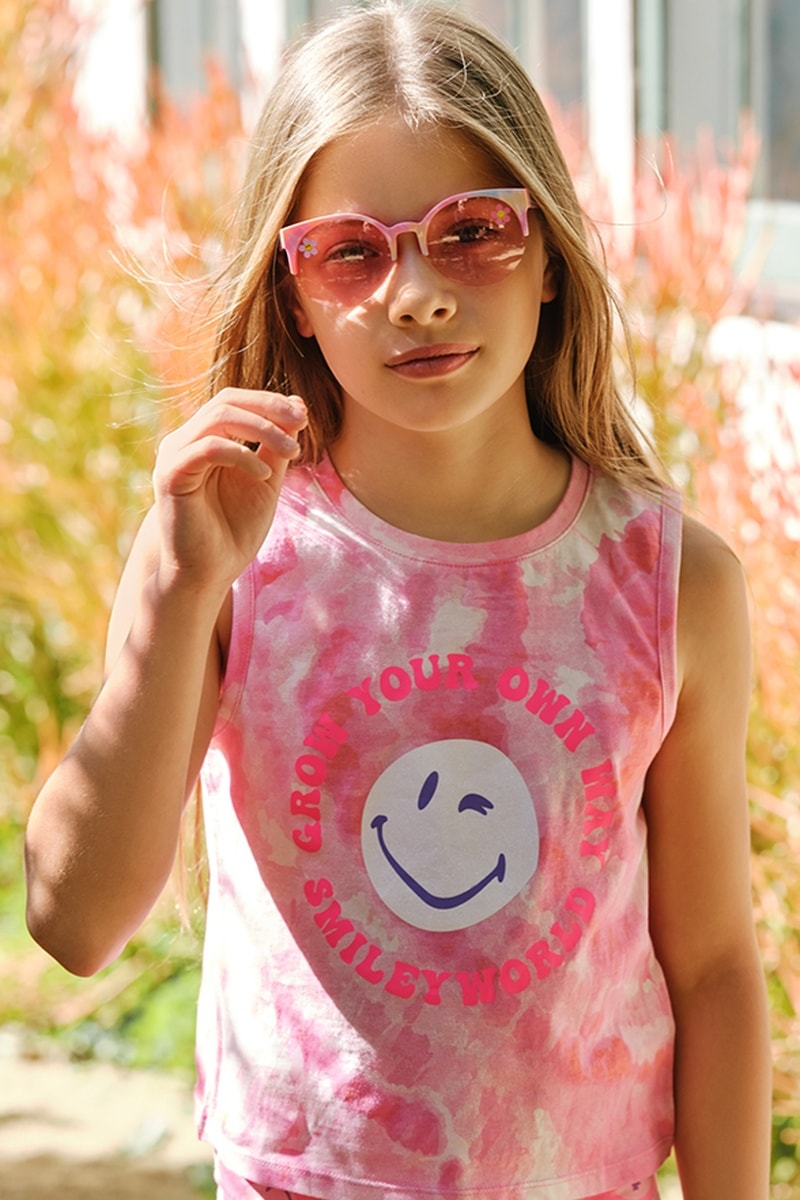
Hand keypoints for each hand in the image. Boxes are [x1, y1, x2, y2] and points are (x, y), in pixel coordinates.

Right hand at [153, 387, 307, 596]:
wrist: (208, 574)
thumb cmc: (233, 531)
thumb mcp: (265, 481)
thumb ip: (276, 446)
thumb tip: (297, 407)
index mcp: (203, 439)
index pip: (234, 401)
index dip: (269, 401)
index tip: (303, 416)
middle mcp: (184, 442)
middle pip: (226, 401)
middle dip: (269, 408)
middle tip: (302, 424)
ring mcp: (174, 456)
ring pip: (218, 417)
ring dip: (262, 429)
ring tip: (291, 451)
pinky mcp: (171, 476)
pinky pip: (207, 448)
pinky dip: (241, 455)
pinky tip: (263, 475)